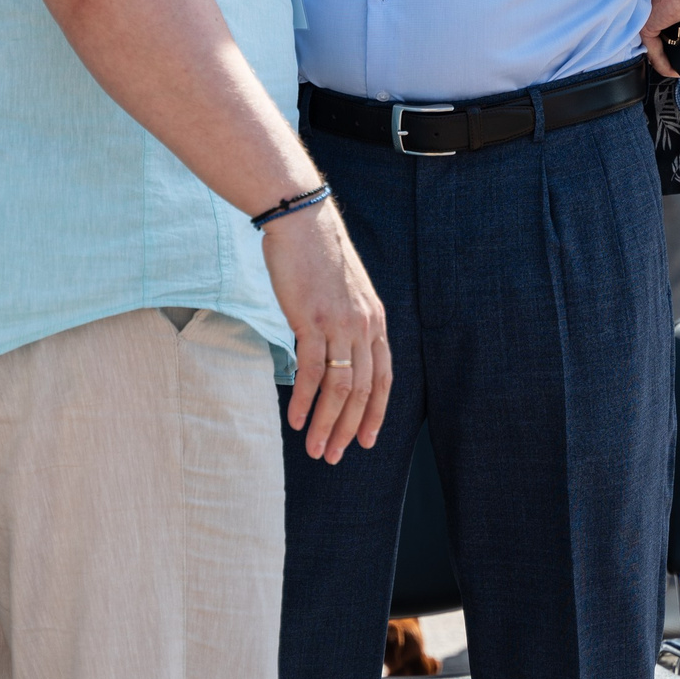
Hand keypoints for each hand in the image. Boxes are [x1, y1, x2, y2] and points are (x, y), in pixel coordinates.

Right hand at [263, 201, 389, 464]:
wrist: (302, 222)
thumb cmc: (316, 255)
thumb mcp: (343, 292)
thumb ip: (344, 323)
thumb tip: (330, 351)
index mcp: (375, 321)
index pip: (383, 378)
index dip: (375, 413)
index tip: (366, 441)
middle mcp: (364, 326)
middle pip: (362, 390)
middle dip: (348, 429)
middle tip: (334, 456)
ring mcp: (340, 324)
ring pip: (339, 388)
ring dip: (327, 424)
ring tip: (315, 449)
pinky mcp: (312, 320)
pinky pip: (311, 371)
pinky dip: (306, 401)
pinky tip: (297, 421)